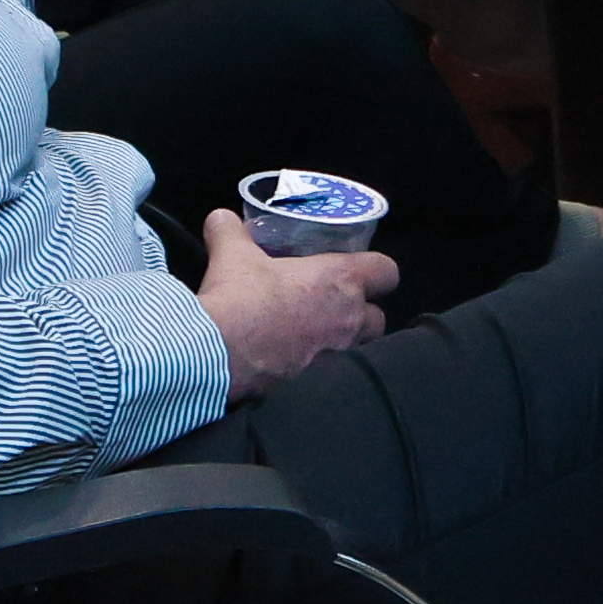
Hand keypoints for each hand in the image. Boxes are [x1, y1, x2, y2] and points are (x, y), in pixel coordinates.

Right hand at [197, 217, 394, 399]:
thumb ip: (231, 231)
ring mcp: (335, 356)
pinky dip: (318, 372)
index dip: (377, 272)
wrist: (215, 355)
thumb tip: (221, 218)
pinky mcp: (315, 385)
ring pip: (359, 350)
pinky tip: (294, 366)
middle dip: (362, 314)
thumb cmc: (238, 299)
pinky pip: (330, 377)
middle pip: (378, 318)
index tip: (361, 273)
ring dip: (343, 344)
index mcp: (341, 280)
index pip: (387, 272)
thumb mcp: (232, 255)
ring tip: (315, 338)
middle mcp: (348, 320)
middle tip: (333, 308)